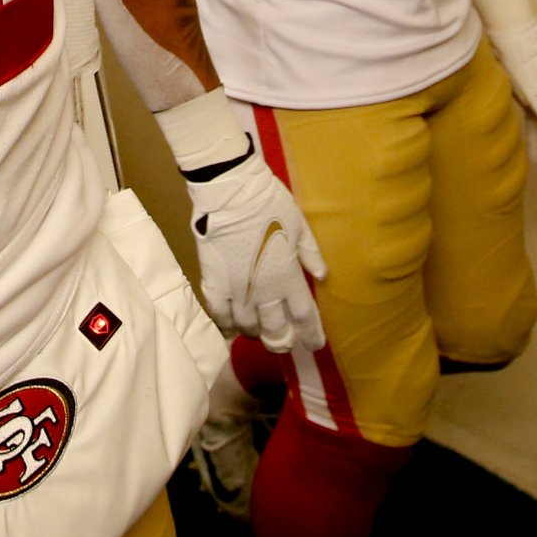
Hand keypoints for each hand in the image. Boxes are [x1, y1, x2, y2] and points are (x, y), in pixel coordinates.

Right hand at [156, 92, 328, 351]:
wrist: (229, 191)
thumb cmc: (269, 203)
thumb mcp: (300, 226)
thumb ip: (311, 255)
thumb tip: (323, 277)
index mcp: (288, 276)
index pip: (304, 316)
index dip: (311, 334)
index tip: (316, 345)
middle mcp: (264, 291)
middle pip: (276, 330)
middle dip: (283, 341)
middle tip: (285, 343)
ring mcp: (236, 290)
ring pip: (248, 327)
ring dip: (256, 333)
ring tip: (259, 332)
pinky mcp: (213, 282)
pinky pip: (220, 314)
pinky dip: (227, 323)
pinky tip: (232, 322)